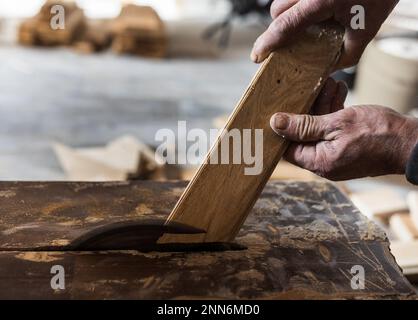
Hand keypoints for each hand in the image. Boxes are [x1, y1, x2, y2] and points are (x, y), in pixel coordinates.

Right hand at [251, 0, 398, 68]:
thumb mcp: (366, 31)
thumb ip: (346, 54)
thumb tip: (327, 67)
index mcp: (321, 1)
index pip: (284, 25)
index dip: (266, 43)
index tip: (257, 56)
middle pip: (277, 9)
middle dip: (279, 26)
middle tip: (293, 39)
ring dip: (287, 13)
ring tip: (306, 23)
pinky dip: (296, 4)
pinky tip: (315, 11)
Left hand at [270, 78, 417, 180]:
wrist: (412, 142)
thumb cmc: (379, 134)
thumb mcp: (336, 124)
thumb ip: (304, 125)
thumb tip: (276, 123)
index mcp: (318, 162)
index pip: (286, 148)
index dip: (281, 129)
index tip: (279, 108)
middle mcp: (324, 163)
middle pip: (303, 136)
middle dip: (306, 110)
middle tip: (309, 89)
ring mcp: (336, 156)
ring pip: (319, 129)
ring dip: (322, 107)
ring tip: (329, 85)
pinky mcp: (346, 148)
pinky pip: (333, 130)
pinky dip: (334, 112)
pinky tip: (338, 92)